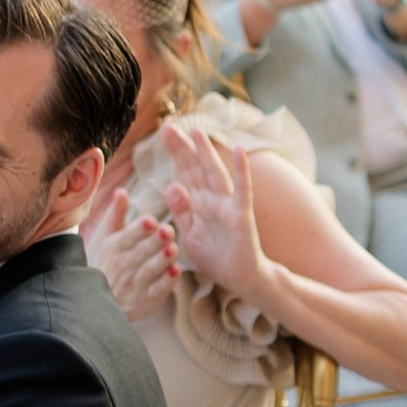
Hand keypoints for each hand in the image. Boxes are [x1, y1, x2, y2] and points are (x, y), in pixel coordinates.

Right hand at [92, 198, 177, 321]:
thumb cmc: (110, 262)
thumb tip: (121, 190)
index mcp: (115, 247)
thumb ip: (117, 214)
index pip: (128, 237)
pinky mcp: (146, 300)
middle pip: (140, 253)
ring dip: (161, 260)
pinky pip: (157, 291)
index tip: (151, 220)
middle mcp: (123, 266)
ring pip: (149, 271)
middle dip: (154, 242)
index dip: (139, 229)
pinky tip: (176, 272)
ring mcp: (134, 284)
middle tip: (168, 231)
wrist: (103, 301)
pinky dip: (166, 283)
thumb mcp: (109, 238)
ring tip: (173, 249)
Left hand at [154, 124, 267, 300]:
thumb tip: (171, 185)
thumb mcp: (190, 233)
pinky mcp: (242, 216)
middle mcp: (214, 200)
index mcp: (200, 204)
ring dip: (206, 152)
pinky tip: (239, 150)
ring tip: (197, 131)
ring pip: (215, 174)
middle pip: (196, 169)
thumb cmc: (217, 257)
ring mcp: (228, 206)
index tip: (164, 132)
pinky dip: (242, 170)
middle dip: (183, 148)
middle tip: (168, 126)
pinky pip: (242, 190)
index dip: (176, 153)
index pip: (185, 173)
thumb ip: (181, 210)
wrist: (240, 279)